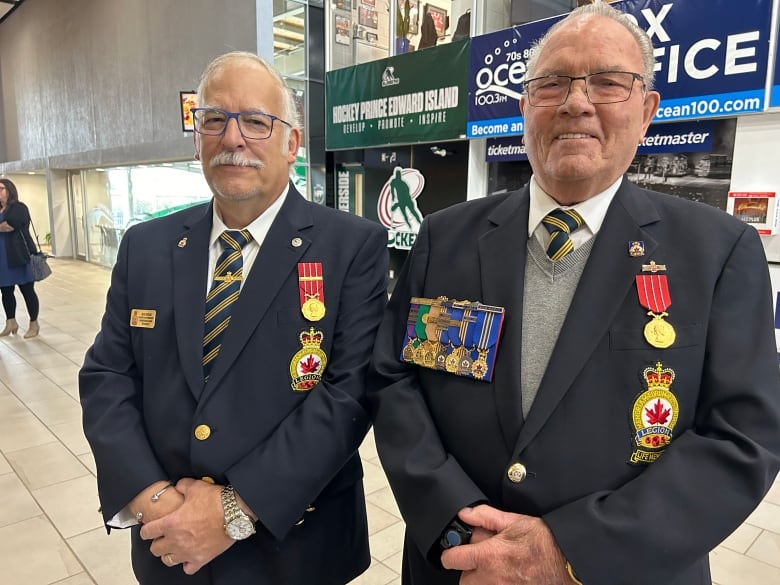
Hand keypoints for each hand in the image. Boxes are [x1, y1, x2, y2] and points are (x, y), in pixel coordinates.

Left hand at [139, 478, 233, 574]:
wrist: (235, 512)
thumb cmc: (216, 500)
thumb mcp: (196, 487)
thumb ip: (182, 486)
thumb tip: (178, 486)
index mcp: (171, 523)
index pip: (147, 532)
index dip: (146, 529)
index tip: (149, 528)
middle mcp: (176, 540)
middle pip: (155, 549)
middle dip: (157, 542)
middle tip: (162, 536)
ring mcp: (188, 552)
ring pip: (168, 560)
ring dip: (169, 553)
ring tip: (174, 547)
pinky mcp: (201, 559)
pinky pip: (187, 569)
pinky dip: (186, 564)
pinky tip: (189, 557)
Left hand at [440, 505, 570, 584]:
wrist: (572, 563)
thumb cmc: (547, 543)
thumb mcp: (516, 521)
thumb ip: (486, 517)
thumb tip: (465, 514)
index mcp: (489, 556)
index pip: (453, 559)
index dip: (451, 554)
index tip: (454, 552)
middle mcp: (492, 579)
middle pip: (464, 581)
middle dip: (469, 571)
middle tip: (482, 561)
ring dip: (482, 580)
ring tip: (497, 570)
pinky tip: (508, 577)